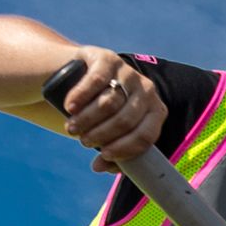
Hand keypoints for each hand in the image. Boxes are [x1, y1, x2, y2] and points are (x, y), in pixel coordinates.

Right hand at [56, 46, 164, 171]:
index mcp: (155, 112)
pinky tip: (70, 107)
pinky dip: (81, 97)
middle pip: (126, 120)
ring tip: (73, 127)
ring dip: (88, 119)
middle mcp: (147, 90)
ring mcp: (128, 72)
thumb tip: (99, 167)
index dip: (125, 148)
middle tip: (83, 141)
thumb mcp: (110, 130)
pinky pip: (96, 80)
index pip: (146, 135)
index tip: (103, 154)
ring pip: (110, 103)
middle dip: (102, 135)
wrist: (82, 74)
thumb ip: (110, 151)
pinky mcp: (108, 58)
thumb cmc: (102, 111)